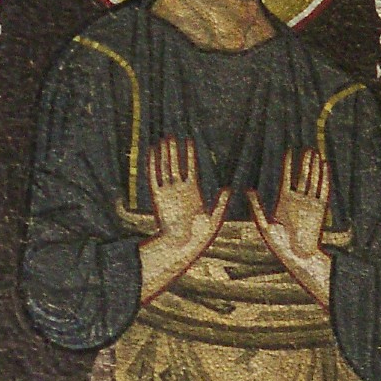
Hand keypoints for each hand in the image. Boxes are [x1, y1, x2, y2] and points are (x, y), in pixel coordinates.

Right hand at [138, 136, 230, 303]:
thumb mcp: (215, 218)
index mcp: (194, 191)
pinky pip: (153, 178)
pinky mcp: (157, 197)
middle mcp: (179, 189)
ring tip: (163, 140)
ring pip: (164, 168)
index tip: (189, 141)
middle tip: (172, 135)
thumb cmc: (200, 235)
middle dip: (174, 150)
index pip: (191, 167)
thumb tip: (229, 189)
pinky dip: (152, 165)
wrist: (181, 245)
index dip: (190, 154)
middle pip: (176, 164)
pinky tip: (151, 154)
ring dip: (164, 154)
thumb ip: (221, 203)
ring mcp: (168, 192)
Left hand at [248, 147, 332, 302]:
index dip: (287, 165)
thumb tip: (248, 190)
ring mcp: (309, 204)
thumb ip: (257, 207)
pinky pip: (323, 191)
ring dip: (314, 167)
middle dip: (304, 163)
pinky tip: (325, 167)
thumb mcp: (265, 225)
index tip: (288, 151)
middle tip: (307, 148)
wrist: (298, 257)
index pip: (286, 179)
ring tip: (316, 152)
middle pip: (302, 177)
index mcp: (284, 202)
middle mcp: (297, 201)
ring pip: (313, 181)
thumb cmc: (279, 245)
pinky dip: (324, 178)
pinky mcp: (320, 210)